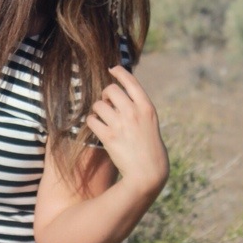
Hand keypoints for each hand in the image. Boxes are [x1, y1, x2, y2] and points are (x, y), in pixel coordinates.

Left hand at [86, 65, 168, 201]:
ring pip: (99, 105)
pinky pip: (92, 120)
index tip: (112, 69)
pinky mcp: (108, 137)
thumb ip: (138, 109)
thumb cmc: (150, 150)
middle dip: (106, 95)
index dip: (119, 72)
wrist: (148, 173)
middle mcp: (134, 113)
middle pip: (111, 90)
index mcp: (147, 108)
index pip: (131, 81)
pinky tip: (97, 128)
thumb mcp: (150, 124)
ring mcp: (121, 124)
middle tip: (107, 103)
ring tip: (103, 119)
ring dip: (98, 110)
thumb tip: (118, 96)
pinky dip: (92, 123)